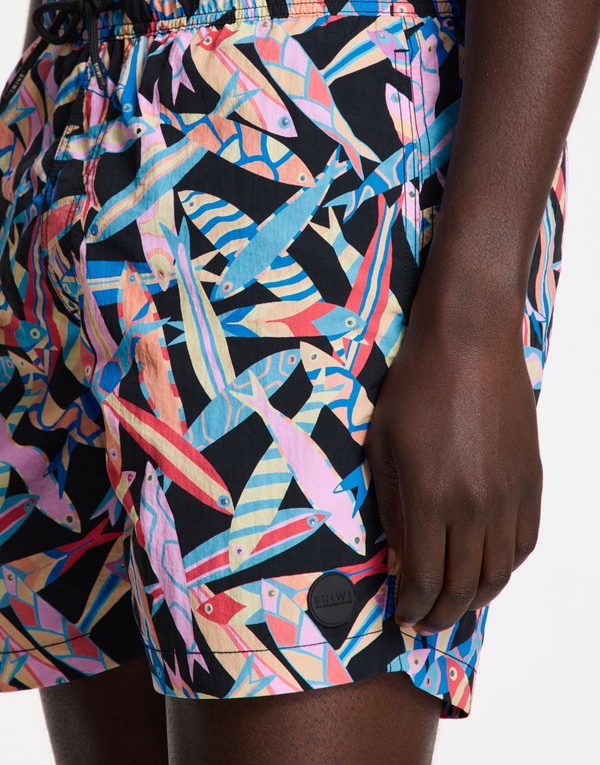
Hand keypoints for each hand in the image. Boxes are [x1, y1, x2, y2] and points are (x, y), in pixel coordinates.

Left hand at [364, 317, 542, 634]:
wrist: (470, 343)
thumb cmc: (414, 388)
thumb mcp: (382, 446)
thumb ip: (390, 507)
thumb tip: (398, 557)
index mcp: (430, 498)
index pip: (424, 579)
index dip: (411, 608)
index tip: (400, 616)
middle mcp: (475, 505)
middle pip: (463, 588)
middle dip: (440, 616)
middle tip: (423, 622)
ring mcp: (509, 495)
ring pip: (499, 572)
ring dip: (475, 599)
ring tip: (453, 604)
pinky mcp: (531, 480)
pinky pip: (525, 542)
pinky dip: (506, 567)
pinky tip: (487, 568)